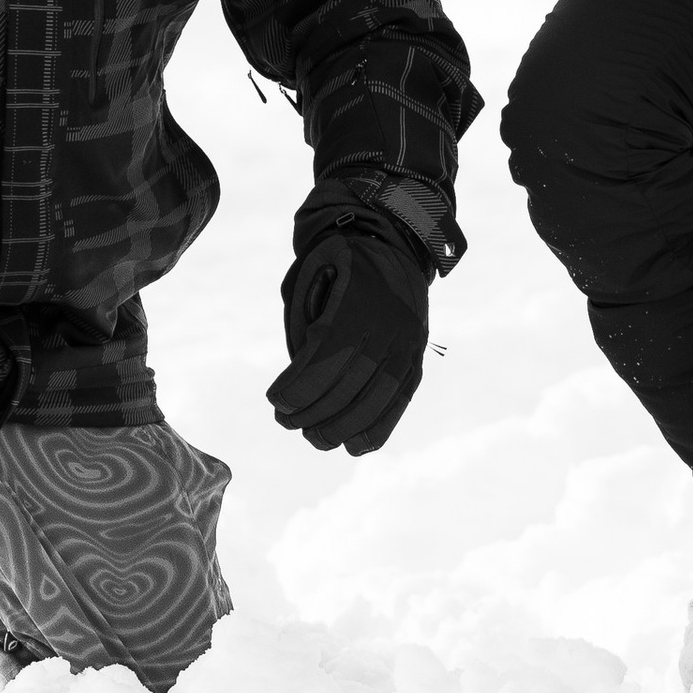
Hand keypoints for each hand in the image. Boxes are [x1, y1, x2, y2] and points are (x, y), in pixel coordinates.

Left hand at [267, 225, 431, 453]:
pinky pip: (399, 403)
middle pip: (350, 383)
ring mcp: (408, 345)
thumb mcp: (314, 273)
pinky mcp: (417, 361)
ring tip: (312, 435)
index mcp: (359, 298)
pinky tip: (351, 444)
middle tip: (285, 421)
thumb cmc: (339, 265)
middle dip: (313, 411)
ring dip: (341, 427)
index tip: (275, 400)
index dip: (299, 386)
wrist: (394, 248)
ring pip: (376, 399)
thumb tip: (298, 374)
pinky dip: (377, 429)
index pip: (327, 355)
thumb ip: (304, 318)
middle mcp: (390, 323)